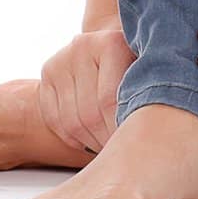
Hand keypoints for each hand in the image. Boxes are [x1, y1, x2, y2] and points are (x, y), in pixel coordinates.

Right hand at [37, 24, 137, 153]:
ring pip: (71, 122)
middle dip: (105, 141)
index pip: (109, 102)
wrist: (117, 48)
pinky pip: (54, 119)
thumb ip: (147, 99)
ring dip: (90, 143)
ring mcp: (61, 58)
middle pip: (89, 114)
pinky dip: (72, 138)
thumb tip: (142, 138)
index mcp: (111, 44)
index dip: (118, 131)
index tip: (131, 147)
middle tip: (120, 154)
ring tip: (107, 148)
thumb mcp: (149, 76)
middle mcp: (82, 46)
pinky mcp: (48, 72)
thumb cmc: (139, 68)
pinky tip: (89, 139)